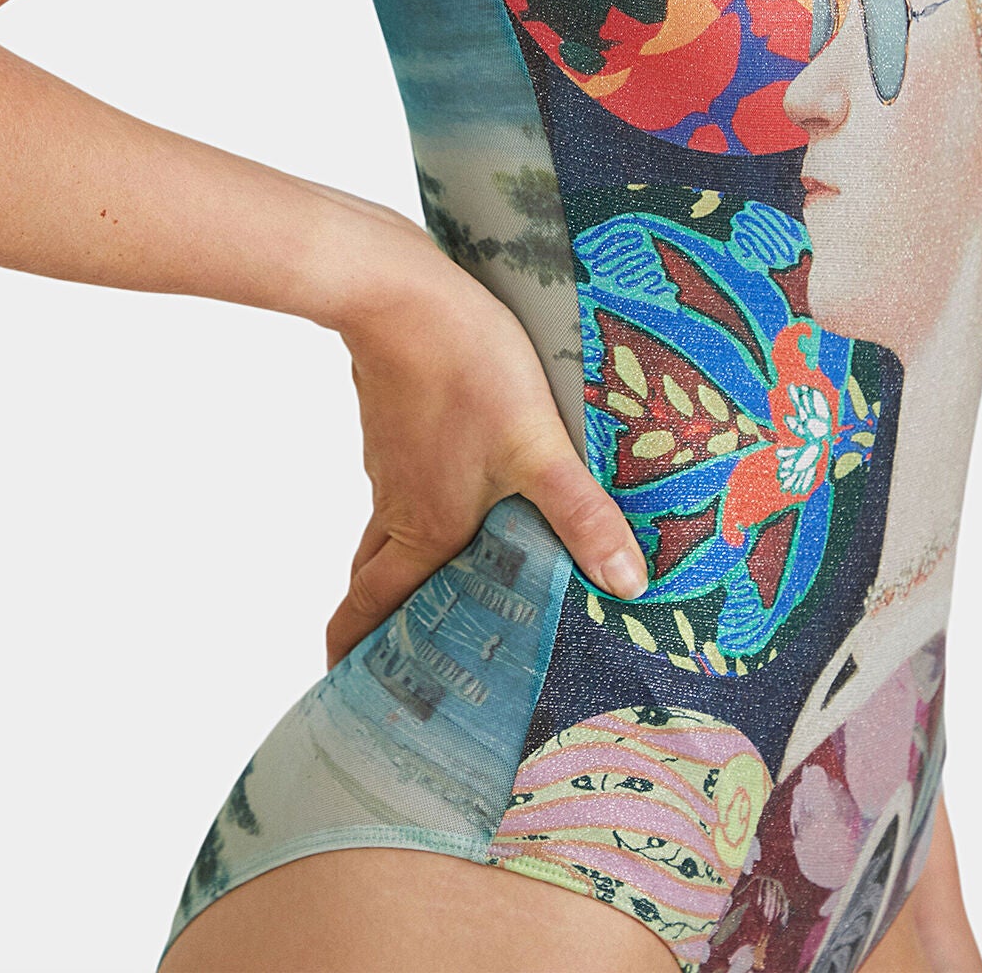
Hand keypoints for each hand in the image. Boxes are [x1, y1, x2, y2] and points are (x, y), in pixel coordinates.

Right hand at [321, 219, 647, 668]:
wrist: (402, 291)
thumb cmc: (466, 369)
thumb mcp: (539, 446)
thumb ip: (581, 515)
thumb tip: (628, 583)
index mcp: (423, 529)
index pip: (369, 610)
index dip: (354, 653)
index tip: (354, 690)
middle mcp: (399, 503)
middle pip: (378, 578)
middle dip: (391, 620)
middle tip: (419, 652)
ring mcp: (393, 459)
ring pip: (394, 528)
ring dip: (412, 562)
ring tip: (459, 579)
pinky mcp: (399, 419)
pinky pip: (405, 481)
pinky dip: (425, 505)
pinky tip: (468, 489)